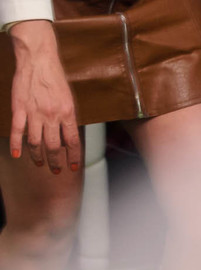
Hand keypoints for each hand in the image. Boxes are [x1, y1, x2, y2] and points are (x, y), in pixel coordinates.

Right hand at [9, 20, 80, 173]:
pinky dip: (16, 144)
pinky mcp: (19, 108)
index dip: (73, 156)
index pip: (73, 142)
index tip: (73, 166)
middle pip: (54, 146)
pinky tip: (16, 155)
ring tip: (40, 164)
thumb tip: (68, 136)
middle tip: (56, 170)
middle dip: (56, 161)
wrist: (38, 59)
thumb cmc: (55, 78)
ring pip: (36, 142)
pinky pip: (17, 130)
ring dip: (38, 156)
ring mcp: (34, 113)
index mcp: (68, 114)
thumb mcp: (69, 99)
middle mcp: (52, 116)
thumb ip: (68, 118)